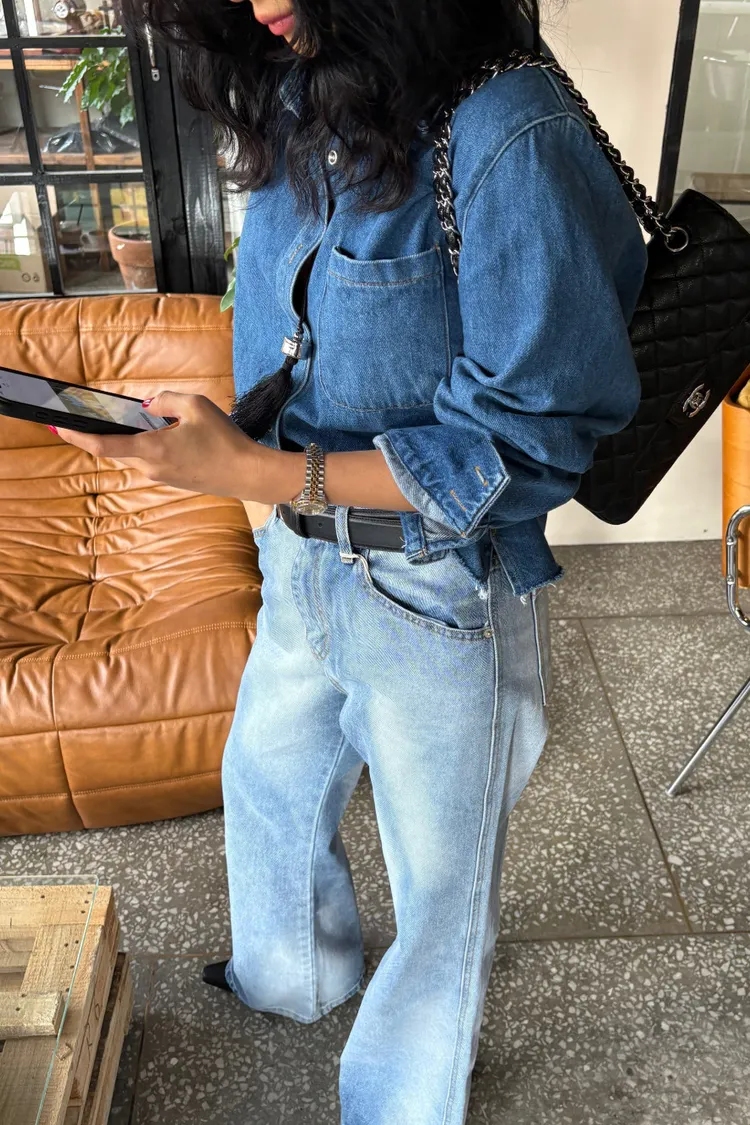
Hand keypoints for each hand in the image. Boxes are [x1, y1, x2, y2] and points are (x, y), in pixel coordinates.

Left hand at [52, 390, 261, 498]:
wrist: (246, 474)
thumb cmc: (224, 439)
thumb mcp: (196, 405)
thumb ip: (165, 400)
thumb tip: (147, 406)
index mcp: (151, 449)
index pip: (103, 445)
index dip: (76, 436)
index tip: (56, 426)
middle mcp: (150, 467)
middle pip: (116, 448)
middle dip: (102, 432)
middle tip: (85, 416)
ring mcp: (160, 477)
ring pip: (134, 453)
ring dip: (131, 437)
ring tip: (135, 420)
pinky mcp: (172, 480)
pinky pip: (150, 458)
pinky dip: (148, 445)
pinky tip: (164, 434)